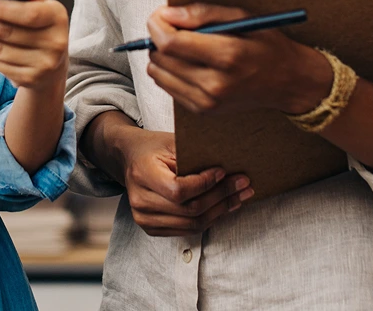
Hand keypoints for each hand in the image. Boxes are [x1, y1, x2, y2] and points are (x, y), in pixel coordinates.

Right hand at [117, 128, 251, 235]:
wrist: (128, 158)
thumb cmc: (152, 146)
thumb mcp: (169, 141)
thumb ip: (193, 154)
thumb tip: (228, 164)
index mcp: (142, 174)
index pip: (179, 190)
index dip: (205, 184)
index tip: (223, 172)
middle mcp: (140, 200)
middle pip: (190, 210)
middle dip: (221, 197)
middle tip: (243, 184)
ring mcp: (144, 218)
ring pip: (192, 224)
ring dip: (220, 211)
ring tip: (239, 197)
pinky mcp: (151, 228)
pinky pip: (187, 230)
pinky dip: (208, 219)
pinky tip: (223, 207)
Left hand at [145, 3, 330, 115]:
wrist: (289, 82)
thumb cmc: (267, 44)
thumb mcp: (242, 17)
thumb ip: (203, 13)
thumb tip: (168, 14)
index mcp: (227, 56)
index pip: (171, 43)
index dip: (157, 25)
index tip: (160, 15)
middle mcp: (215, 84)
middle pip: (161, 59)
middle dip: (157, 37)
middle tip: (171, 25)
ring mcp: (208, 102)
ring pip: (158, 74)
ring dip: (162, 55)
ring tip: (182, 44)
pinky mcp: (203, 111)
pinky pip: (168, 87)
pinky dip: (170, 71)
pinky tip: (188, 62)